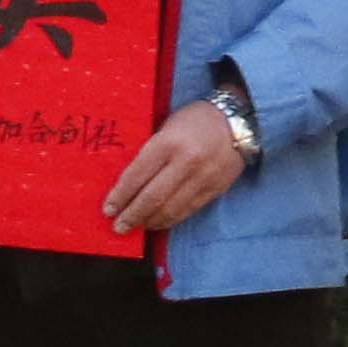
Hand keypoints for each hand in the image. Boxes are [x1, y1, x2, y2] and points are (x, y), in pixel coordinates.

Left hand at [99, 98, 253, 236]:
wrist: (239, 120)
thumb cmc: (196, 119)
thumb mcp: (168, 126)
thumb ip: (151, 151)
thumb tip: (129, 182)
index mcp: (169, 142)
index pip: (137, 176)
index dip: (120, 196)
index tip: (108, 209)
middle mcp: (186, 162)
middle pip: (152, 198)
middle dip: (132, 215)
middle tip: (118, 226)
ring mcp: (203, 178)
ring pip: (170, 209)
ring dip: (149, 221)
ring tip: (137, 226)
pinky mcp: (215, 189)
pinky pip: (188, 211)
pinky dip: (170, 220)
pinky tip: (158, 222)